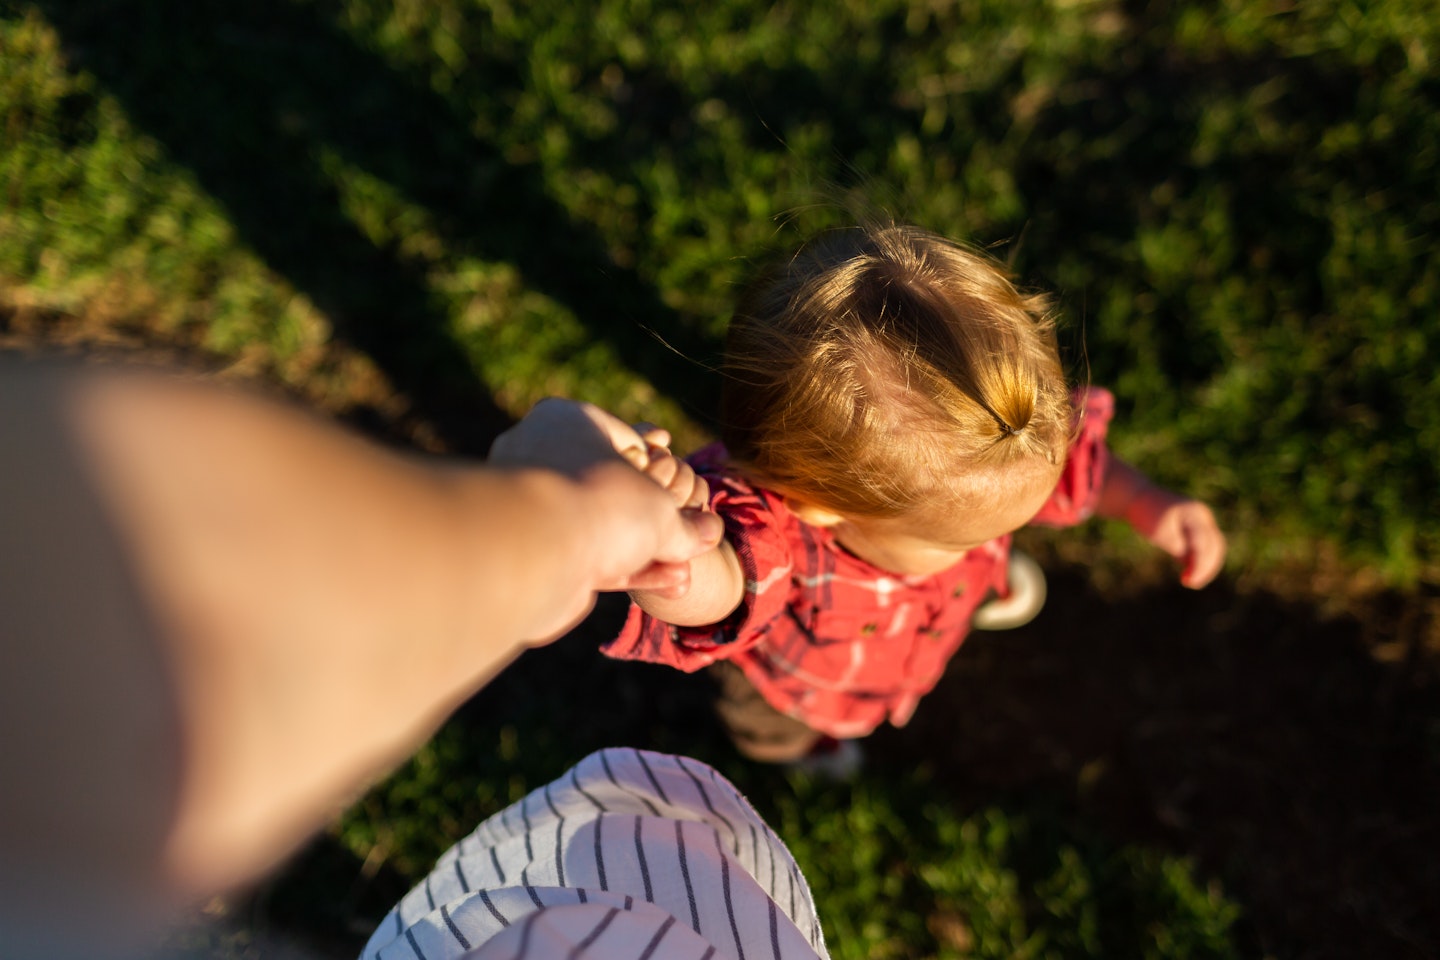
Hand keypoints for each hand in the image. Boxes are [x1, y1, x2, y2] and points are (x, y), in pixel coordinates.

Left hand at [489, 400, 722, 623]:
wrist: (530, 554)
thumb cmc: (599, 503)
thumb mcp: (660, 510)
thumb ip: (686, 524)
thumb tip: (708, 533)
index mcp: (566, 420)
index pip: (627, 438)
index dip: (663, 466)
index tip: (684, 490)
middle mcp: (540, 456)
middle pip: (610, 486)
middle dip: (654, 518)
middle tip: (687, 535)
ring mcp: (531, 507)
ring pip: (598, 527)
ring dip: (644, 551)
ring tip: (683, 569)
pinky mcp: (530, 553)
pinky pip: (586, 557)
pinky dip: (626, 570)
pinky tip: (667, 583)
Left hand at [1124, 489, 1227, 588]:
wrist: (1138, 498)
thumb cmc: (1145, 515)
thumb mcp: (1158, 533)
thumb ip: (1176, 546)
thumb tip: (1192, 563)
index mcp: (1193, 513)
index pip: (1203, 544)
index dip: (1199, 566)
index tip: (1188, 582)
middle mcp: (1202, 515)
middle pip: (1214, 545)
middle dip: (1205, 567)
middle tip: (1190, 583)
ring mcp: (1202, 520)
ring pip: (1214, 547)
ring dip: (1206, 566)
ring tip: (1190, 581)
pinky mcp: (1198, 527)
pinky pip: (1207, 546)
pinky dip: (1202, 560)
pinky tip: (1191, 573)